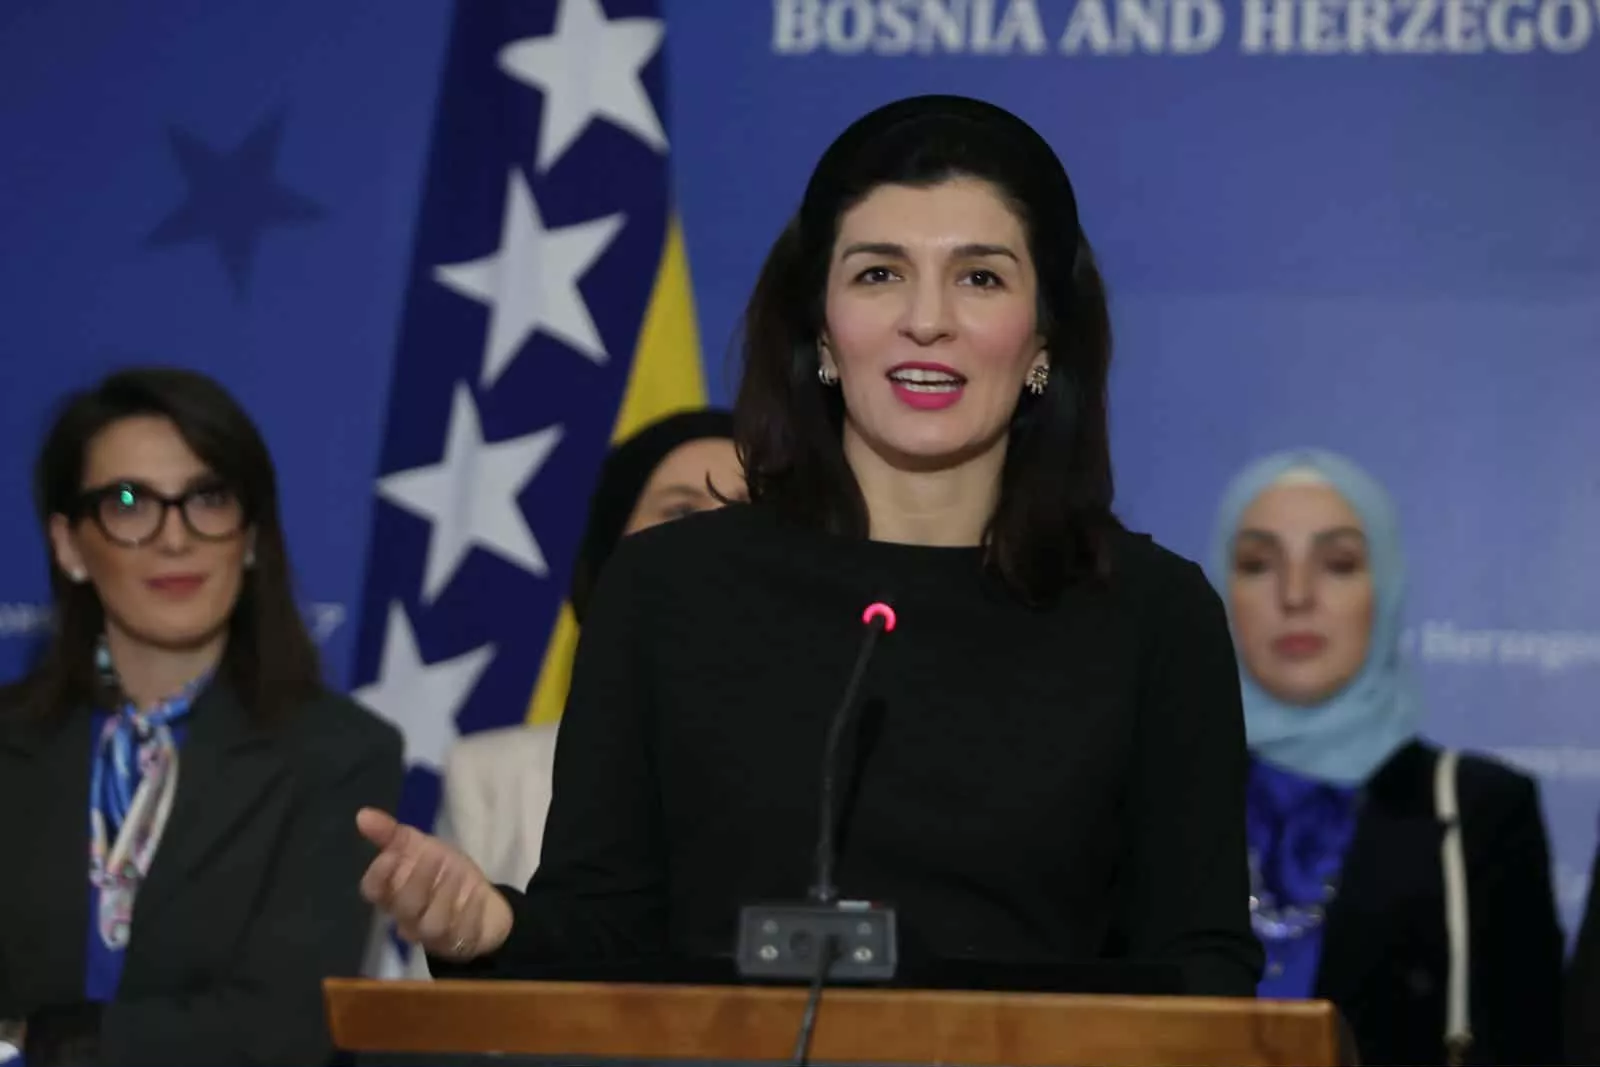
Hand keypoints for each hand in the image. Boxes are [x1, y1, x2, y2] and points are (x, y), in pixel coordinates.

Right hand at [357, 808, 512, 960]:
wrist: (482, 902)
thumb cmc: (443, 872)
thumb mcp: (420, 847)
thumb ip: (391, 834)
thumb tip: (362, 814)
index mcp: (393, 893)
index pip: (374, 890)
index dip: (379, 875)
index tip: (392, 855)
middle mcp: (409, 917)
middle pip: (403, 906)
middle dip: (416, 880)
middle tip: (433, 856)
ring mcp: (434, 933)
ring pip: (431, 923)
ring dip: (443, 894)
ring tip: (454, 871)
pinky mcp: (461, 941)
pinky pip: (461, 930)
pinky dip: (468, 910)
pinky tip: (474, 892)